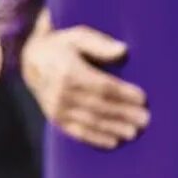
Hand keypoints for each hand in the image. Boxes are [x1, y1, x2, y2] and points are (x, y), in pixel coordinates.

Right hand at [20, 12, 147, 148]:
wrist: (32, 61)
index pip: (102, 86)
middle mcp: (61, 92)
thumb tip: (123, 50)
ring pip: (90, 121)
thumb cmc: (62, 45)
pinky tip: (113, 142)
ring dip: (113, 128)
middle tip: (145, 120)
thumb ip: (99, 43)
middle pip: (99, 106)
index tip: (143, 98)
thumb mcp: (78, 35)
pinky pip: (77, 132)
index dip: (123, 93)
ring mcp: (57, 108)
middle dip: (123, 114)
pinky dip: (96, 139)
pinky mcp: (55, 118)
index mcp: (69, 71)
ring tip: (134, 132)